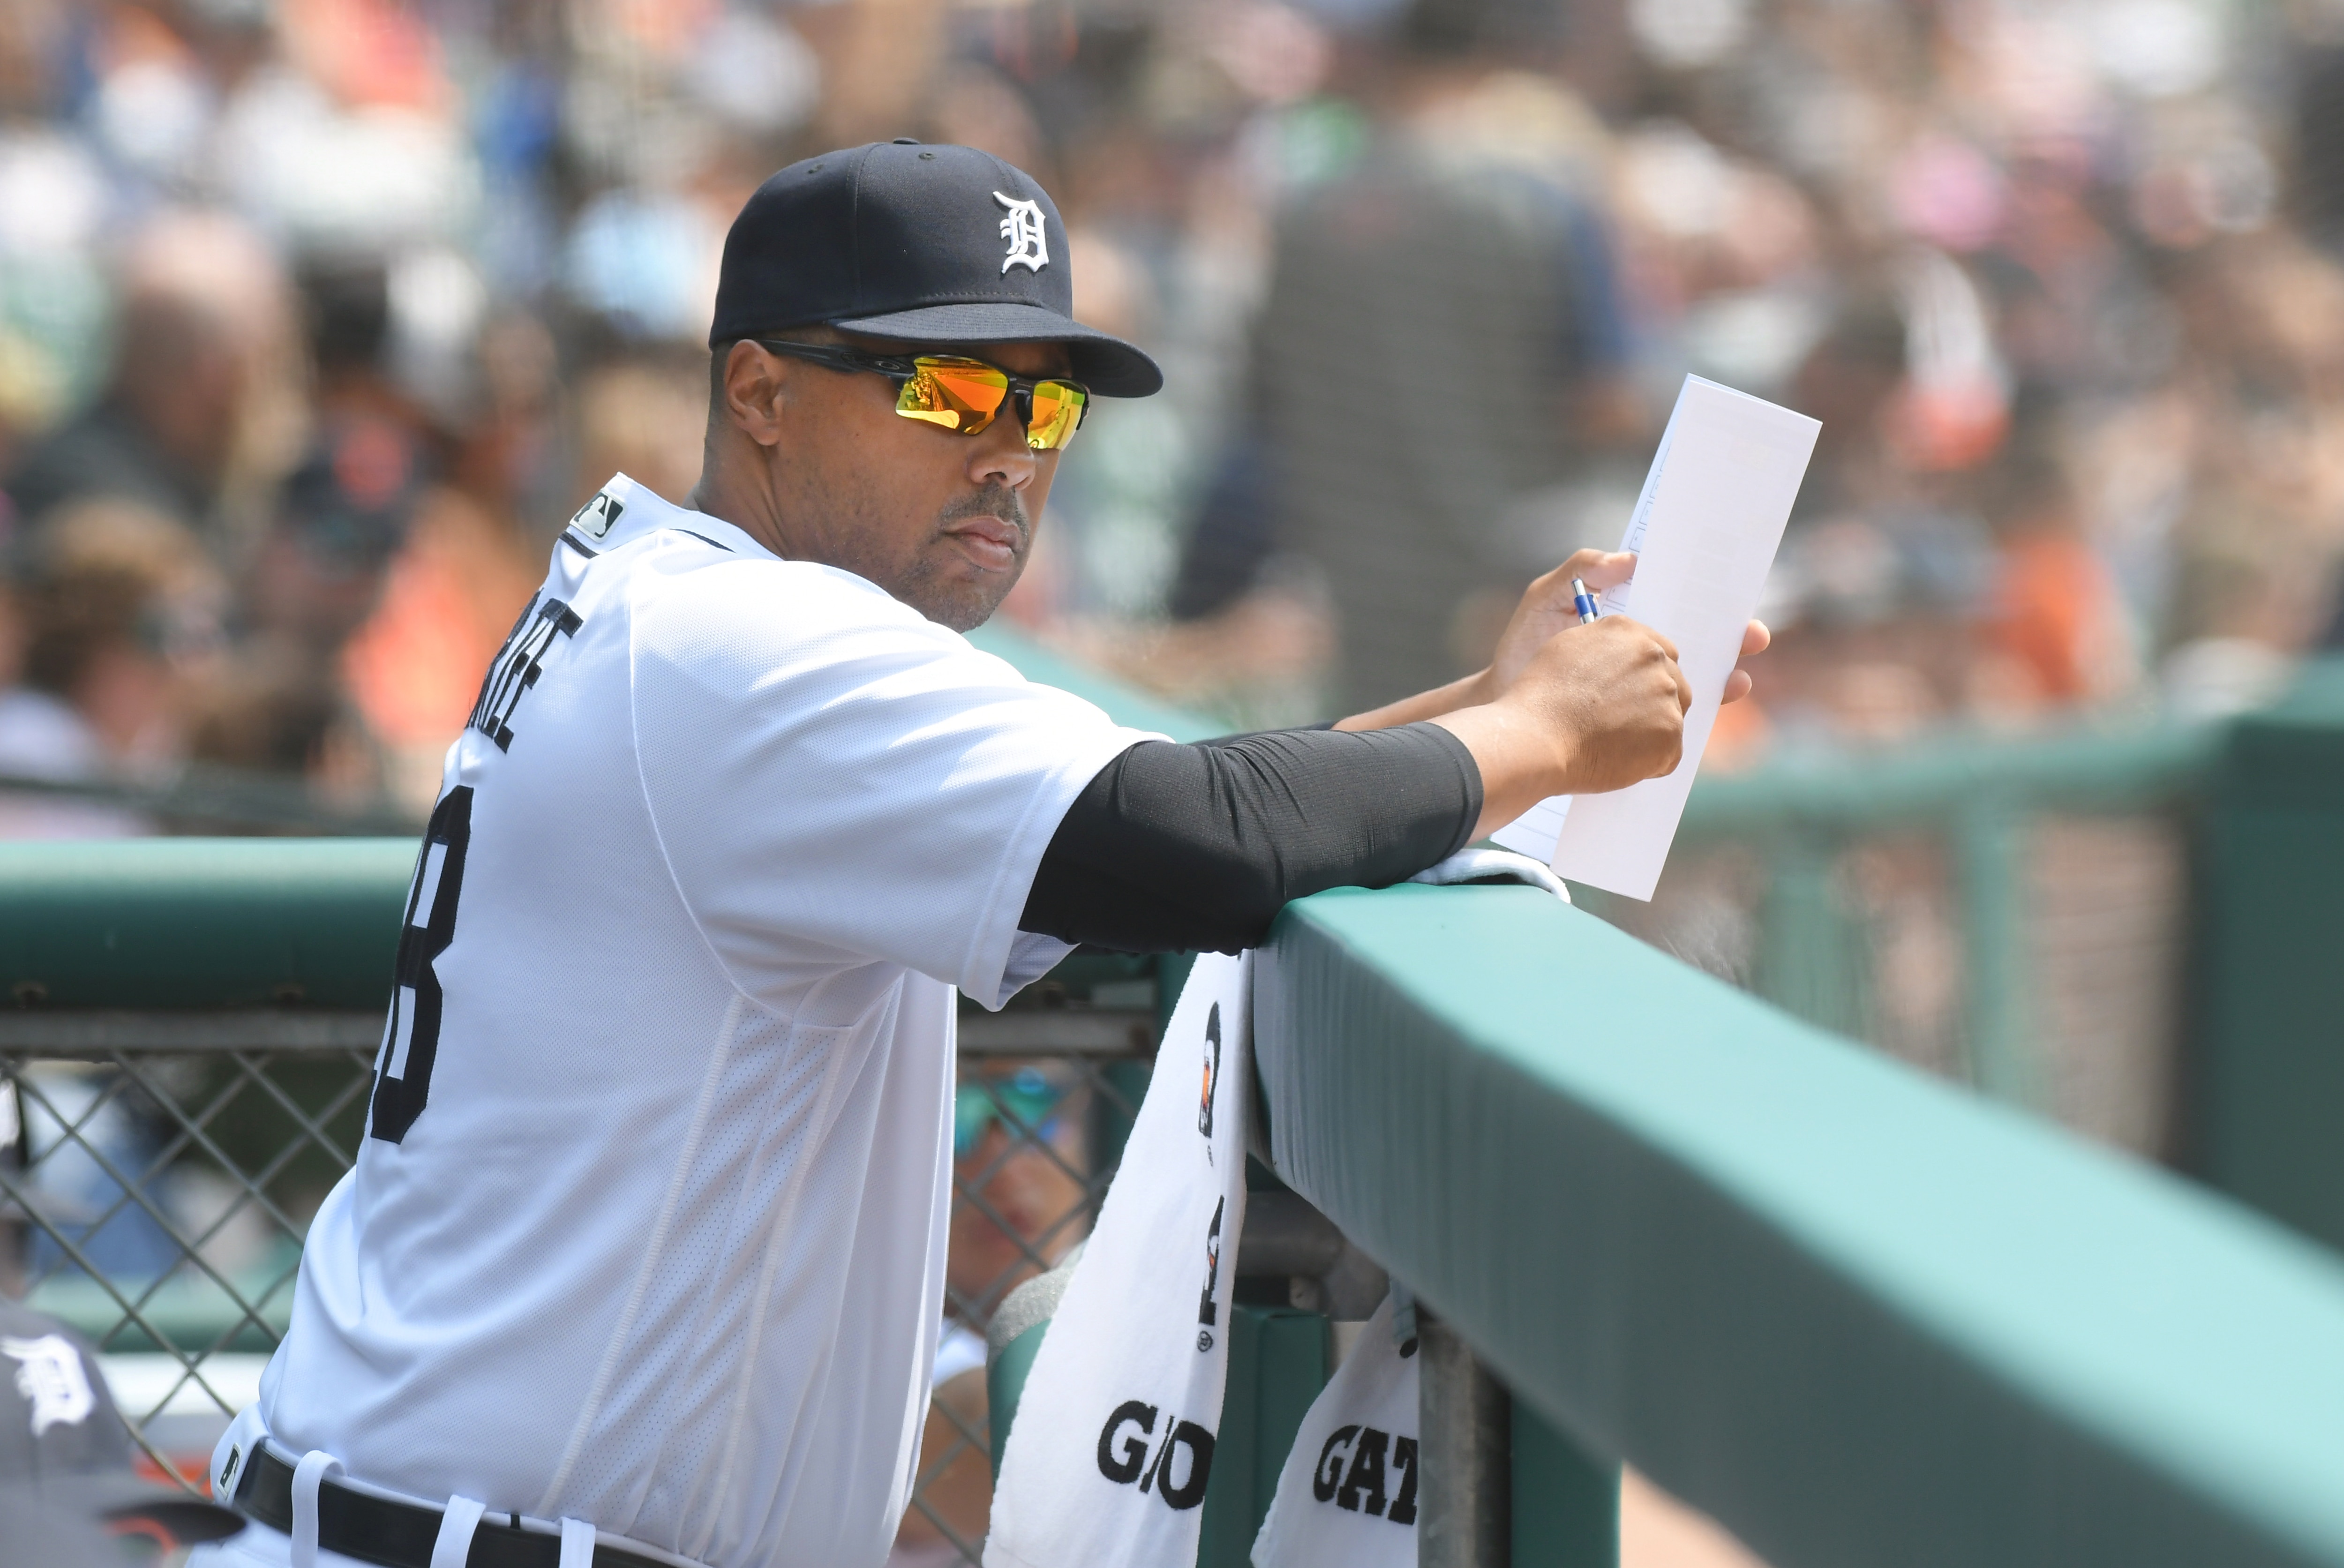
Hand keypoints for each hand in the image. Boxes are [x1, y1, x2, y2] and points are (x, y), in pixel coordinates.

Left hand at [1482, 550, 1771, 704]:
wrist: (1509, 704)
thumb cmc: (1524, 648)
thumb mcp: (1546, 599)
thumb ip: (1582, 570)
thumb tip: (1632, 558)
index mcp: (1630, 618)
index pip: (1680, 603)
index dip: (1710, 599)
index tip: (1732, 596)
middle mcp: (1643, 651)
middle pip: (1701, 641)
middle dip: (1732, 639)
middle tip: (1753, 635)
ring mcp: (1643, 685)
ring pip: (1696, 678)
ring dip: (1725, 677)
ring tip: (1738, 679)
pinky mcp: (1638, 717)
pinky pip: (1675, 714)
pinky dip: (1699, 711)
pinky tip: (1710, 709)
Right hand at [1499, 614, 1692, 794]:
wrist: (1535, 738)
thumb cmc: (1540, 698)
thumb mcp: (1566, 649)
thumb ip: (1603, 650)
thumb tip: (1617, 663)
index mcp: (1629, 633)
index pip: (1659, 652)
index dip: (1645, 677)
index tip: (1631, 694)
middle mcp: (1654, 658)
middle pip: (1674, 683)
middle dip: (1654, 703)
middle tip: (1623, 724)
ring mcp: (1666, 696)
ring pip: (1671, 718)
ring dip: (1650, 733)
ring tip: (1612, 745)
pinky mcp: (1669, 734)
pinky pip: (1669, 753)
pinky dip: (1649, 762)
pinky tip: (1616, 761)